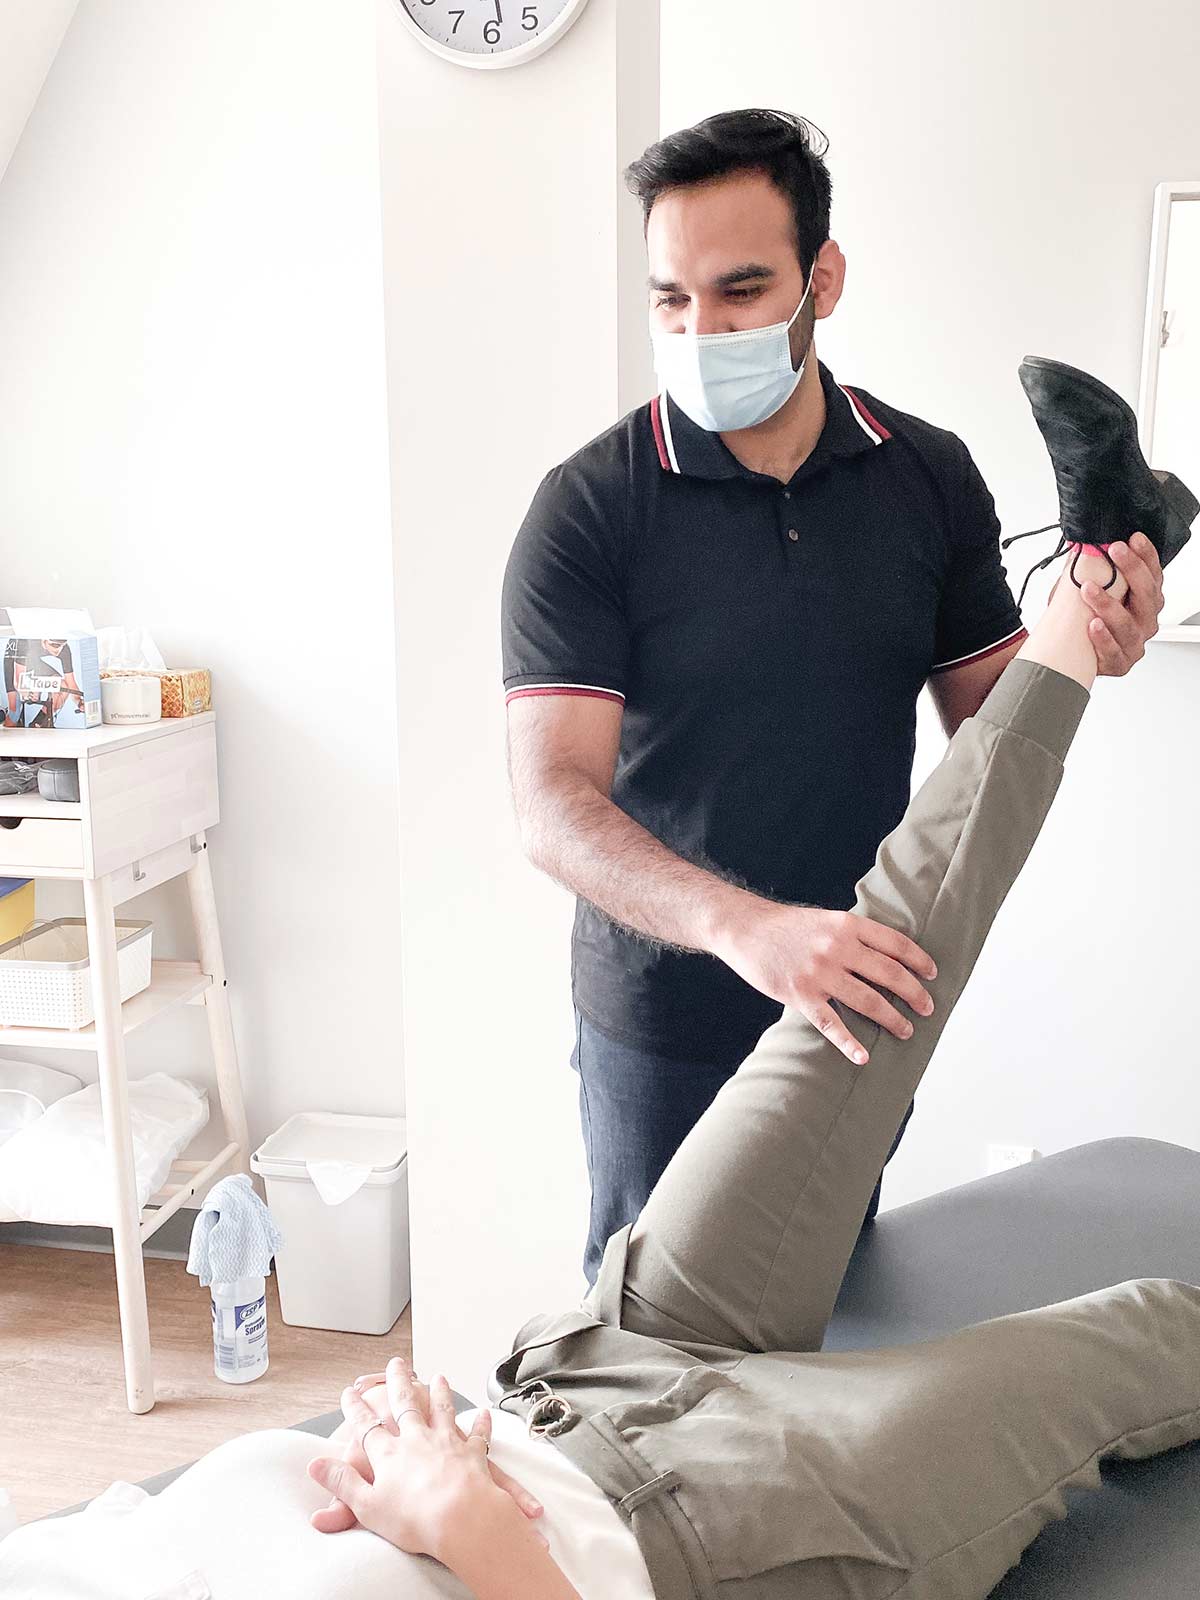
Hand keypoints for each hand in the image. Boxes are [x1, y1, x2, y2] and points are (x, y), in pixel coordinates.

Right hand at [313, 1365, 545, 1537]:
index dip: (355, 1409)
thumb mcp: (366, 1506)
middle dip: (398, 1383)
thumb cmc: (413, 1519)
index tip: (349, 1393)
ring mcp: (446, 1442)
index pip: (366, 1425)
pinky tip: (483, 1413)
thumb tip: (316, 1465)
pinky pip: (477, 1434)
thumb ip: (342, 1484)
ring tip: (439, 1377)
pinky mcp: (472, 1453)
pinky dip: (480, 1423)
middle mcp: (417, 1439)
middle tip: (397, 1363)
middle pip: (405, 1404)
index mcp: (389, 1454)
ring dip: (440, 1392)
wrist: (460, 1518)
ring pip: (442, 1409)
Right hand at [711, 902, 936, 1065]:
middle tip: (927, 1008)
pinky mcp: (801, 996)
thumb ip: (853, 936)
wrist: (745, 930)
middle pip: (889, 974)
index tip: (932, 974)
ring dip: (892, 1019)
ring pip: (868, 1001)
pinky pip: (832, 1024)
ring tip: (906, 1030)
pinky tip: (863, 1056)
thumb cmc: (786, 926)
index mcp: (847, 926)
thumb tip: (886, 955)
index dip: (918, 960)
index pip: (895, 944)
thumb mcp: (826, 920)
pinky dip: (849, 1044)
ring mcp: (820, 974)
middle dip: (914, 994)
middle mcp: (837, 948)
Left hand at [1078, 531, 1163, 674]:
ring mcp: (1134, 643)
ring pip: (1128, 624)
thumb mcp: (1090, 589)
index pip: (1153, 574)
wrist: (1073, 653)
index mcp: (1145, 600)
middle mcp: (1144, 620)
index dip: (1146, 555)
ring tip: (1089, 590)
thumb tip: (1081, 543)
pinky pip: (1114, 651)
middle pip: (1146, 595)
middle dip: (1131, 569)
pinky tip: (1093, 626)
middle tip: (1114, 552)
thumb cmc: (1087, 618)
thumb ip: (1090, 568)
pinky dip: (1103, 638)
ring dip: (1108, 605)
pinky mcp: (1119, 663)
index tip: (1133, 538)